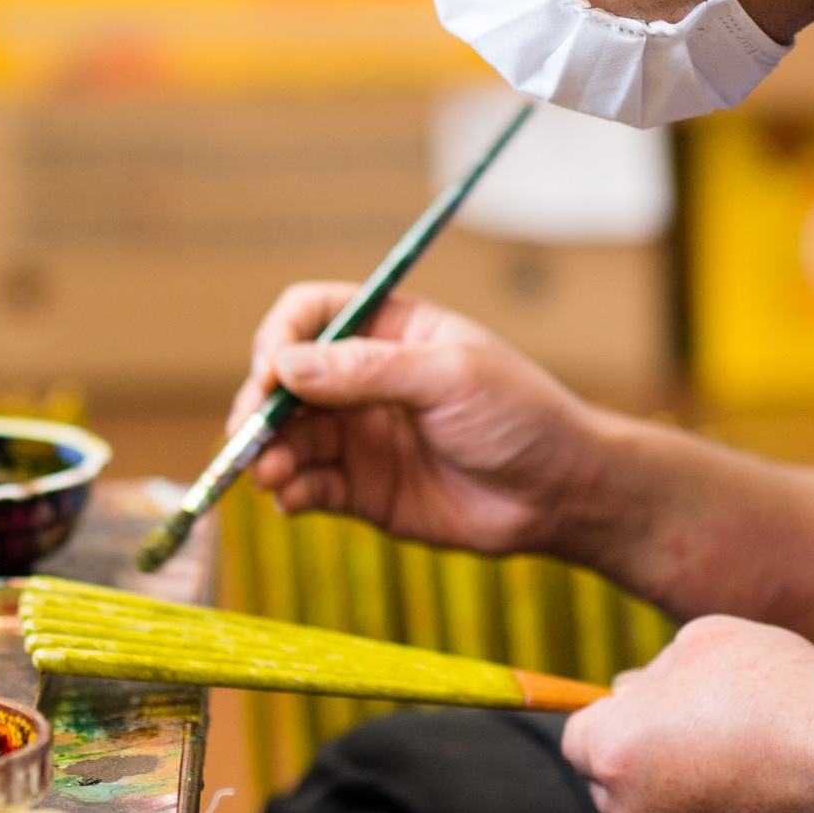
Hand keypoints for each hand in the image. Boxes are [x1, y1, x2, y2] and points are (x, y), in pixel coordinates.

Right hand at [228, 281, 602, 553]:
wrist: (563, 496)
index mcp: (389, 331)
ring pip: (289, 436)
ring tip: (271, 473)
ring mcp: (360, 435)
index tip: (273, 373)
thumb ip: (368, 372)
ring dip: (268, 451)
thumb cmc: (522, 418)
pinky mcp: (362, 489)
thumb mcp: (451, 378)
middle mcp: (363, 380)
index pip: (310, 314)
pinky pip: (308, 484)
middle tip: (251, 433)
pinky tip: (291, 498)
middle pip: (285, 379)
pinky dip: (290, 490)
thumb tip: (287, 366)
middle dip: (260, 404)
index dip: (281, 337)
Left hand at [560, 615, 813, 812]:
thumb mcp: (697, 643)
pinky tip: (763, 776)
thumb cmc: (774, 687)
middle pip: (609, 781)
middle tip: (694, 717)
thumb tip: (626, 692)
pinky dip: (723, 810)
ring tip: (737, 743)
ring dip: (680, 783)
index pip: (576, 738)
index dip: (607, 716)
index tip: (643, 704)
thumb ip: (647, 674)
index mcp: (612, 751)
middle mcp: (634, 812)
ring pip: (660, 810)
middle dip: (638, 752)